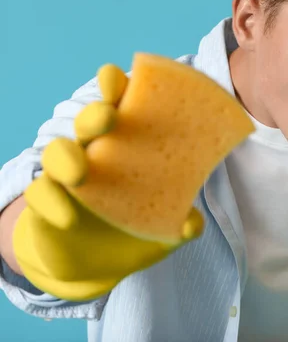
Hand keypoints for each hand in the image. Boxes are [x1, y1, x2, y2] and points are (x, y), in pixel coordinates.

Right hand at [13, 63, 203, 301]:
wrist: (96, 264)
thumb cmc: (133, 228)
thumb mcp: (164, 228)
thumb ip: (180, 223)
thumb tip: (192, 224)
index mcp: (126, 146)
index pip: (120, 107)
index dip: (116, 89)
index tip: (120, 79)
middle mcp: (94, 152)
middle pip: (89, 123)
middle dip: (95, 115)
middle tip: (108, 116)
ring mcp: (67, 177)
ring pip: (57, 153)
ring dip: (67, 156)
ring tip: (81, 170)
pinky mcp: (45, 204)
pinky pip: (40, 196)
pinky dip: (51, 203)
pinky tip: (67, 217)